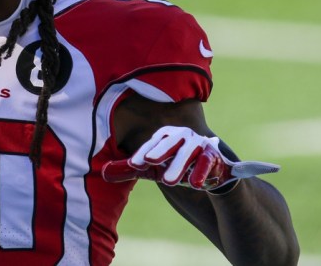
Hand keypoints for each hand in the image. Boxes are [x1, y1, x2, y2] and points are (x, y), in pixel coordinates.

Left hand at [102, 126, 279, 191]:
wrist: (209, 176)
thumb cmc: (176, 166)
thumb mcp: (152, 169)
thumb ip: (129, 170)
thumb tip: (103, 173)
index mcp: (167, 136)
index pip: (153, 142)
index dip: (144, 152)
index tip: (134, 164)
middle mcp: (184, 137)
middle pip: (172, 141)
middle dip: (160, 152)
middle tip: (148, 163)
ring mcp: (202, 145)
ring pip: (190, 153)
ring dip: (180, 166)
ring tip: (169, 181)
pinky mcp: (217, 158)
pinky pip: (210, 163)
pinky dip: (203, 172)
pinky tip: (196, 184)